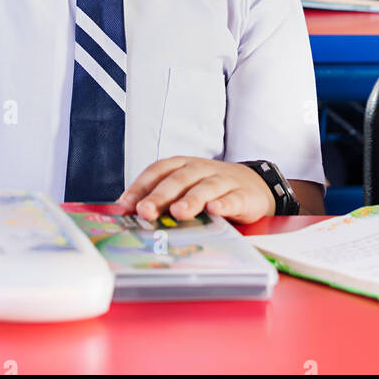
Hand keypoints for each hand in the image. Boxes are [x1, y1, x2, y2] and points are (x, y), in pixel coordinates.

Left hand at [117, 157, 275, 224]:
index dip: (141, 185)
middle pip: (178, 179)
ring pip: (205, 188)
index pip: (158, 170)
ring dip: (191, 199)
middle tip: (145, 211)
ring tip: (178, 212)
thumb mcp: (186, 189)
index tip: (125, 203)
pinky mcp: (243, 195)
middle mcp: (200, 169)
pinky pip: (233, 198)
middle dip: (160, 195)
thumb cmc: (211, 189)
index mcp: (182, 165)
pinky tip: (216, 210)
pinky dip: (225, 204)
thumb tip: (129, 212)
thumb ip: (162, 198)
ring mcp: (223, 180)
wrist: (253, 185)